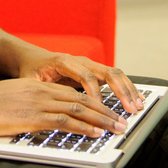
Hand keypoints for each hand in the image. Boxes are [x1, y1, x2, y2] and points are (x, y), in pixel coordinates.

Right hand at [0, 78, 126, 136]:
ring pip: (78, 109)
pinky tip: (95, 133)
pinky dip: (83, 127)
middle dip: (105, 112)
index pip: (74, 92)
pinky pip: (64, 121)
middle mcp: (42, 91)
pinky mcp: (32, 117)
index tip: (108, 112)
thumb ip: (31, 103)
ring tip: (116, 129)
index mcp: (38, 86)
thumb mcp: (13, 98)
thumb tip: (43, 115)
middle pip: (82, 99)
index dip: (95, 102)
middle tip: (121, 122)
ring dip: (100, 121)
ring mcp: (38, 103)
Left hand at [18, 51, 145, 114]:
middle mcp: (81, 61)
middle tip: (130, 108)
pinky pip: (114, 77)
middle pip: (107, 72)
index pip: (86, 76)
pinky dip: (126, 87)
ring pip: (115, 73)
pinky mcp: (95, 71)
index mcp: (65, 62)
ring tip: (138, 105)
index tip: (100, 109)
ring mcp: (90, 65)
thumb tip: (45, 106)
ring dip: (128, 89)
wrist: (33, 59)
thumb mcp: (30, 81)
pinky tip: (135, 99)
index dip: (95, 93)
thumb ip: (40, 91)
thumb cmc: (31, 71)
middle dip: (121, 91)